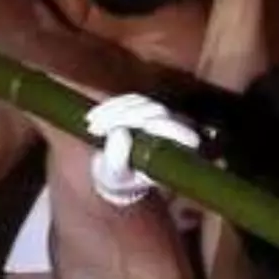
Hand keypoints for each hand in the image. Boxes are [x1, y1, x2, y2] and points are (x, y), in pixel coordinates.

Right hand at [85, 93, 199, 207]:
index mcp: (177, 154)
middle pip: (159, 113)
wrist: (112, 171)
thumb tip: (120, 132)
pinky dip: (111, 105)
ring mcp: (161, 117)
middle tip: (97, 129)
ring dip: (114, 111)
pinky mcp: (145, 107)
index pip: (186, 136)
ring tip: (92, 127)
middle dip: (125, 117)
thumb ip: (118, 161)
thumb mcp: (114, 177)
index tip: (143, 128)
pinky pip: (131, 99)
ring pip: (143, 103)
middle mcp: (174, 132)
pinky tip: (94, 117)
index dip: (167, 127)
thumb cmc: (119, 180)